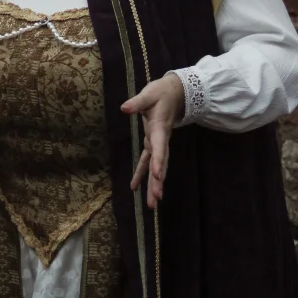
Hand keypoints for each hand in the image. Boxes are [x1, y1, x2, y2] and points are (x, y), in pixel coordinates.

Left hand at [121, 74, 184, 208]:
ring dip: (154, 185)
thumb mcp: (148, 94)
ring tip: (152, 204)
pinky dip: (142, 173)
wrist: (174, 93)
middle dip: (158, 182)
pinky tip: (134, 187)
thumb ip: (137, 103)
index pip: (160, 147)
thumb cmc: (160, 93)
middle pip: (161, 164)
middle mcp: (160, 139)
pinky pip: (147, 161)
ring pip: (157, 167)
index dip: (159, 162)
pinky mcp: (152, 142)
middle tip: (157, 200)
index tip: (158, 176)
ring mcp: (157, 143)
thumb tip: (124, 108)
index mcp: (159, 129)